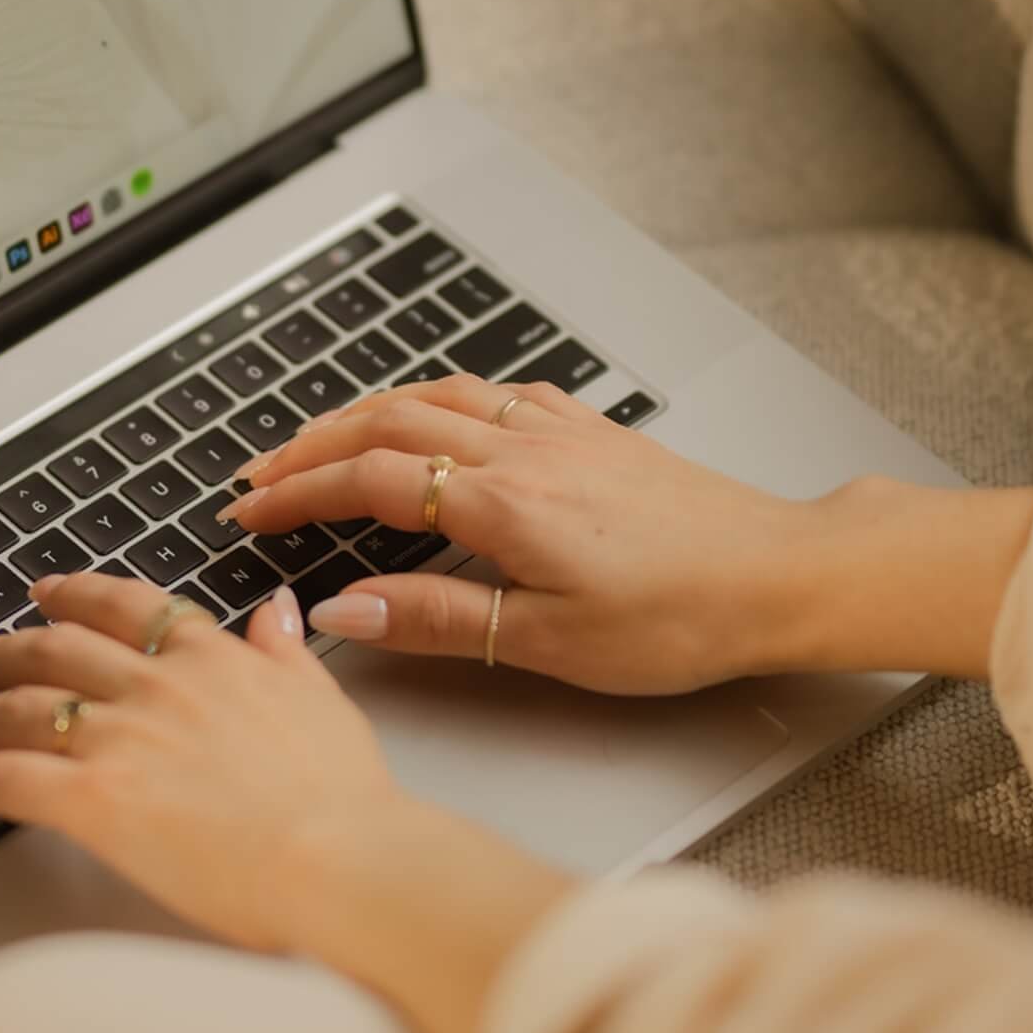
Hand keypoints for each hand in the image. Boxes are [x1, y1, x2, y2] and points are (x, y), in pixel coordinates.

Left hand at [0, 574, 394, 951]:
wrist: (340, 857)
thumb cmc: (342, 797)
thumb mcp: (323, 700)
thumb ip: (286, 650)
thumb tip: (276, 608)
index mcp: (211, 657)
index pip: (126, 607)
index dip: (75, 596)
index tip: (46, 594)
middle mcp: (156, 683)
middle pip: (52, 650)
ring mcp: (120, 736)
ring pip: (13, 709)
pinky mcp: (92, 798)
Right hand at [222, 374, 815, 694]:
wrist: (780, 574)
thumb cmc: (681, 617)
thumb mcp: (550, 640)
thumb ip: (439, 619)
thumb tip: (347, 609)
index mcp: (505, 503)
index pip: (370, 480)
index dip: (300, 494)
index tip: (251, 514)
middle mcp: (522, 449)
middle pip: (387, 424)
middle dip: (311, 445)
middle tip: (259, 474)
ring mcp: (556, 430)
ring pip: (434, 396)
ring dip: (364, 413)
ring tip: (319, 438)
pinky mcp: (587, 430)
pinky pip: (491, 392)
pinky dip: (437, 396)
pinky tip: (431, 412)